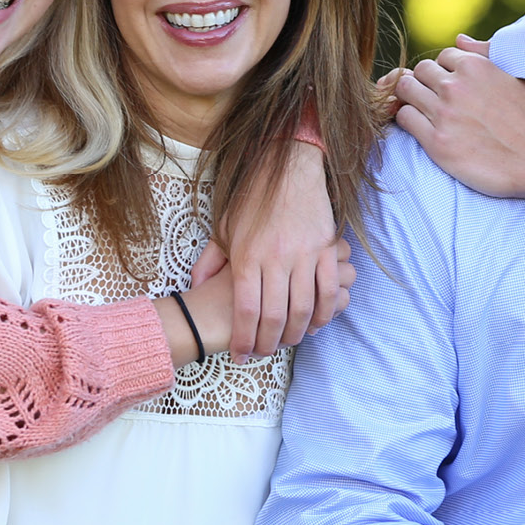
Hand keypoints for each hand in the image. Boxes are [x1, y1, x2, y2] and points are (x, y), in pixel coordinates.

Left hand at [198, 139, 343, 355]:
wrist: (288, 169)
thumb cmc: (254, 200)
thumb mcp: (224, 228)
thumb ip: (210, 260)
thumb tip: (196, 285)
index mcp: (248, 256)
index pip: (246, 310)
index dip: (244, 338)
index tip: (241, 355)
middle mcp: (276, 258)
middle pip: (274, 315)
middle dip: (269, 343)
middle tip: (264, 354)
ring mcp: (304, 254)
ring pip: (304, 307)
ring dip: (296, 332)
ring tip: (288, 342)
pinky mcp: (326, 248)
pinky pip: (328, 289)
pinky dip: (324, 311)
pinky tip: (316, 322)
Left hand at [391, 35, 524, 200]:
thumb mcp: (520, 76)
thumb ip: (486, 54)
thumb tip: (460, 39)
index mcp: (475, 65)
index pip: (442, 56)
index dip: (446, 71)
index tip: (452, 87)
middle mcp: (455, 84)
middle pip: (419, 70)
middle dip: (425, 82)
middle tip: (434, 100)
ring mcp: (444, 113)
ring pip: (405, 91)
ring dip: (411, 98)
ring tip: (424, 112)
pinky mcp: (437, 143)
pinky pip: (404, 118)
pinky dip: (408, 119)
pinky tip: (422, 128)